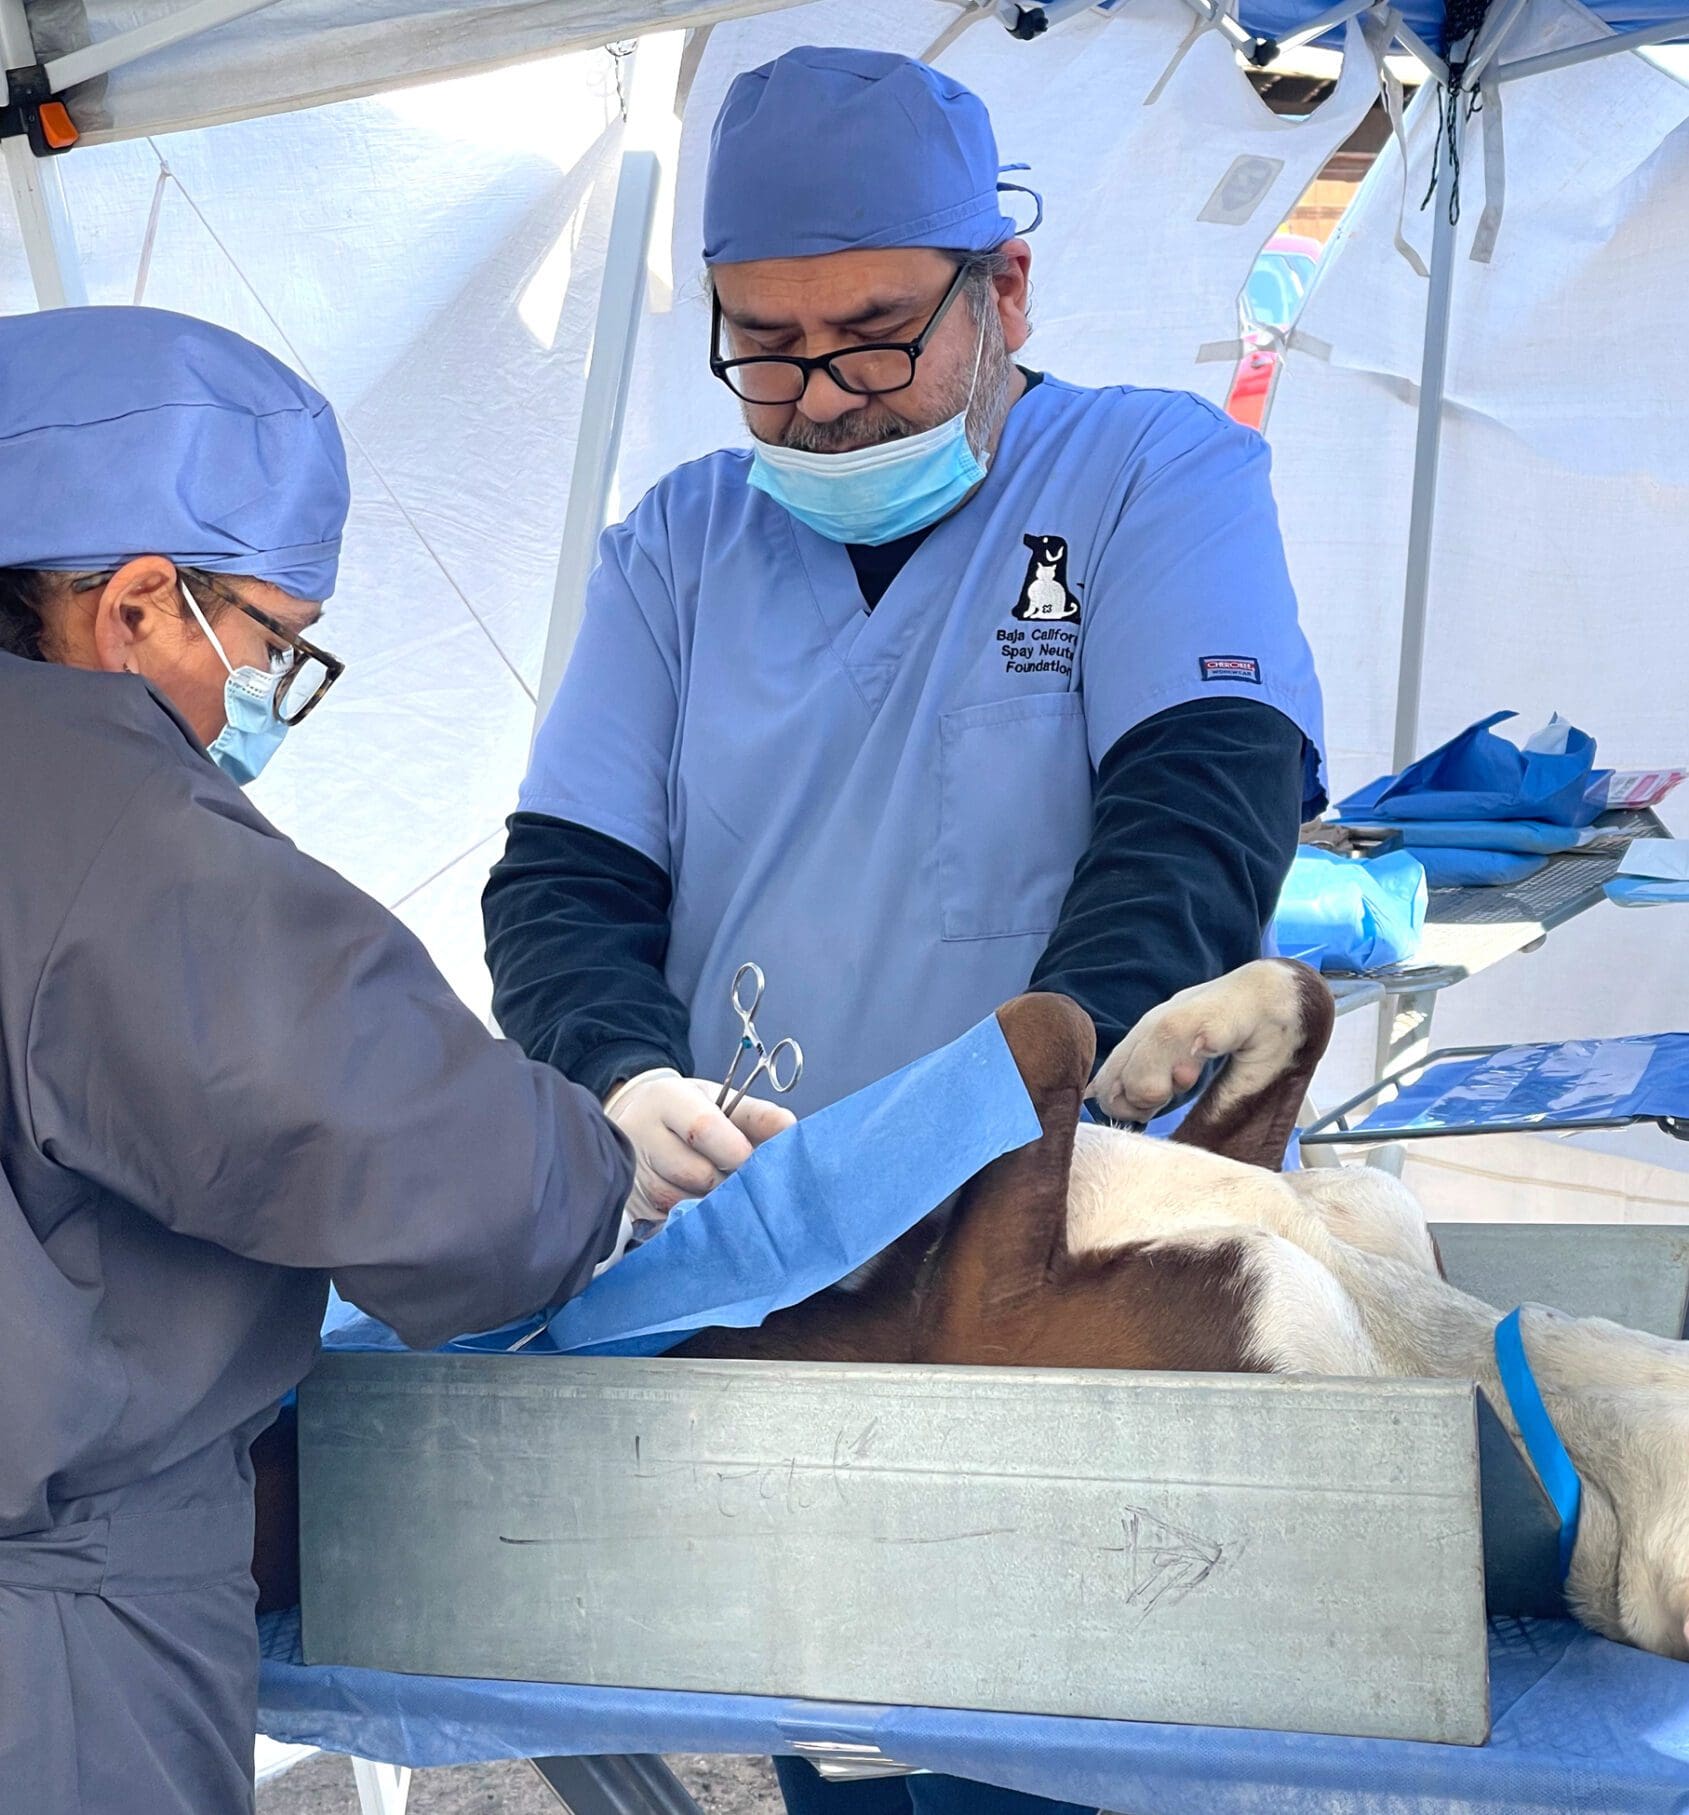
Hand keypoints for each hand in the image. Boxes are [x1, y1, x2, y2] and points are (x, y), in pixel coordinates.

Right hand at [603, 1069, 794, 1222]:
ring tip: (719, 1188)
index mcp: (667, 1099)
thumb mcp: (719, 1100)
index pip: (703, 1128)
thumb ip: (757, 1116)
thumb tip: (793, 1130)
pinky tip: (699, 1205)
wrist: (635, 1123)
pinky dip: (693, 1218)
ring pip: (684, 1203)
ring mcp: (631, 1173)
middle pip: (698, 1173)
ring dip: (712, 1203)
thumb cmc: (688, 1112)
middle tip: (741, 1178)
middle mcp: (641, 1134)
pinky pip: (670, 1222)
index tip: (753, 1160)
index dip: (736, 1151)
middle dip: (729, 1181)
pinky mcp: (630, 1205)